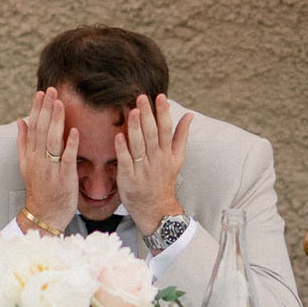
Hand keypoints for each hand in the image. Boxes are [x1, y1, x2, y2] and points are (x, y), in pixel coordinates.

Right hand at [16, 88, 78, 232]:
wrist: (43, 215)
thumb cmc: (39, 190)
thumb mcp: (26, 165)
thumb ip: (23, 142)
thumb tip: (20, 121)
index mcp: (30, 155)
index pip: (33, 127)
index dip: (37, 109)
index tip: (41, 93)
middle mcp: (38, 160)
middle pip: (42, 130)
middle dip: (46, 109)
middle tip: (51, 90)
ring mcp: (51, 169)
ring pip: (52, 141)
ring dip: (56, 121)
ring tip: (60, 104)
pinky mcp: (64, 178)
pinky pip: (67, 159)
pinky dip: (70, 145)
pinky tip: (74, 131)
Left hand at [116, 94, 190, 238]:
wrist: (157, 209)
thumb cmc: (164, 180)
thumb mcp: (177, 158)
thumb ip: (181, 136)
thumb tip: (189, 115)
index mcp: (167, 153)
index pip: (166, 129)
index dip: (163, 112)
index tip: (160, 97)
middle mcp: (156, 159)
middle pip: (152, 134)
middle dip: (148, 115)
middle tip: (141, 97)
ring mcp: (143, 169)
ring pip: (139, 145)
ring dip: (136, 128)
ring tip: (133, 111)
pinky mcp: (129, 179)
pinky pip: (126, 162)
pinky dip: (123, 149)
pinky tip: (118, 136)